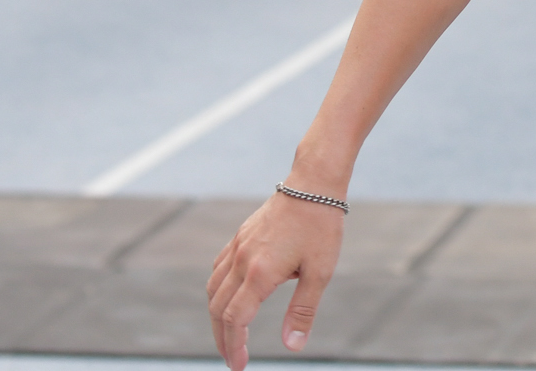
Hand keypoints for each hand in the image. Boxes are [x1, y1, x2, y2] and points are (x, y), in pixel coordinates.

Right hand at [207, 188, 345, 369]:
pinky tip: (227, 297)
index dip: (234, 346)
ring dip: (216, 316)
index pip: (235, 320)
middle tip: (232, 358)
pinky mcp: (240, 236)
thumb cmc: (321, 227)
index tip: (239, 366)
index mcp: (260, 273)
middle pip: (218, 309)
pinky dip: (217, 291)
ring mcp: (238, 247)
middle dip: (222, 338)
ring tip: (227, 335)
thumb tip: (292, 346)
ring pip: (213, 289)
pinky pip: (218, 269)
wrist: (313, 184)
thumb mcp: (320, 272)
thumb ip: (303, 310)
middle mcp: (241, 261)